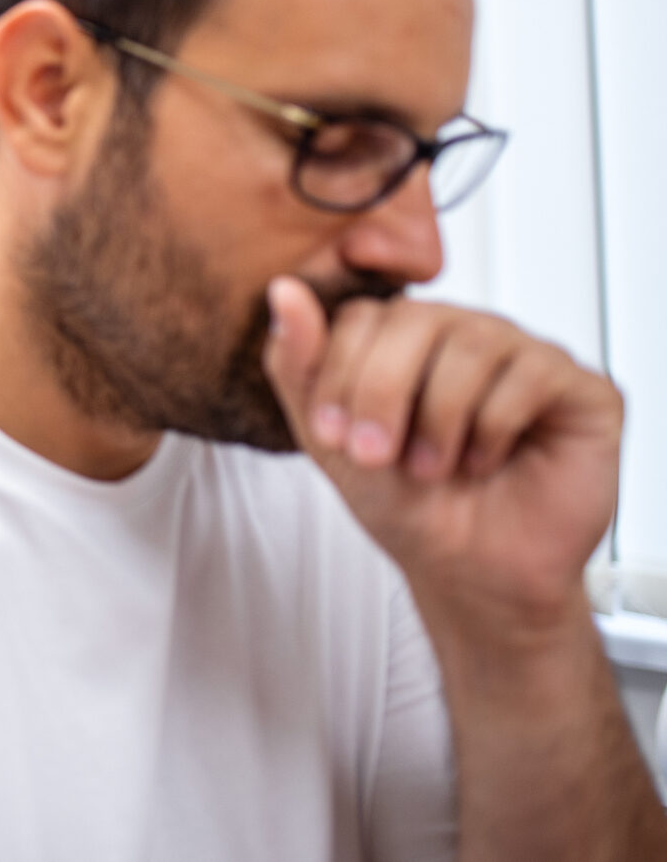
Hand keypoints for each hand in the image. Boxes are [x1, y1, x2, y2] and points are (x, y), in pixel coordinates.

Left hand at [262, 276, 622, 637]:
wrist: (469, 573)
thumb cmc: (408, 505)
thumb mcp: (331, 441)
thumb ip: (299, 366)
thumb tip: (284, 291)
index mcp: (405, 341)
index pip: (364, 315)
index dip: (340, 373)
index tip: (335, 436)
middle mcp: (467, 336)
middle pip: (415, 318)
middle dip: (381, 392)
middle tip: (375, 455)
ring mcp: (525, 355)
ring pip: (473, 342)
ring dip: (438, 418)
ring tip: (431, 468)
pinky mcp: (579, 388)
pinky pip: (532, 373)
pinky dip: (493, 427)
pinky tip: (484, 461)